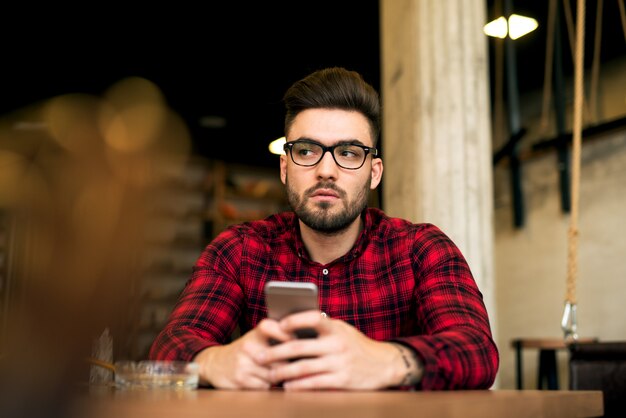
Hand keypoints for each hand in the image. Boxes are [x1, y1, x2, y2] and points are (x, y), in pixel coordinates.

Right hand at [193, 318, 293, 388]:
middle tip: (293, 363)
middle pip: (280, 358)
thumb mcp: (255, 337)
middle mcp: (248, 346)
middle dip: (288, 363)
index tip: (296, 340)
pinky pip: (266, 386)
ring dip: (279, 376)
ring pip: (274, 374)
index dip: (285, 333)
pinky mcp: (241, 379)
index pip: (270, 327)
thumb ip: (276, 336)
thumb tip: (305, 341)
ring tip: (275, 372)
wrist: (215, 363)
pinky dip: (268, 385)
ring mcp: (243, 363)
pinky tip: (262, 379)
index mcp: (254, 334)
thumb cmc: (243, 350)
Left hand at [254, 311, 412, 389]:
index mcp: (335, 328)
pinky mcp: (341, 381)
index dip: (295, 320)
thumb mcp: (342, 330)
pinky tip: (287, 386)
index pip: (313, 318)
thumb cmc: (355, 344)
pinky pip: (314, 383)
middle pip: (299, 347)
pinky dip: (298, 385)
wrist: (383, 364)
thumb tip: (290, 324)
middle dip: (275, 352)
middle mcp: (337, 344)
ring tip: (270, 373)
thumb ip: (321, 328)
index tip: (279, 325)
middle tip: (259, 356)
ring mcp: (339, 363)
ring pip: (303, 368)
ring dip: (282, 372)